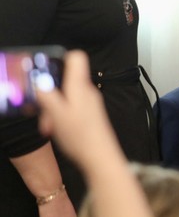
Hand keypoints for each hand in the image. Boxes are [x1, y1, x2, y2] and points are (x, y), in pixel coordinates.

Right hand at [37, 50, 118, 169]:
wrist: (100, 157)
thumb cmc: (80, 136)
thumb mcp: (56, 114)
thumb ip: (47, 94)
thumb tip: (39, 79)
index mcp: (80, 87)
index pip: (77, 58)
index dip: (61, 59)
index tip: (45, 71)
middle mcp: (87, 92)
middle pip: (65, 81)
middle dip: (49, 94)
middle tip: (41, 112)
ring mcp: (89, 103)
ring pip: (65, 97)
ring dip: (52, 110)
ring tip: (48, 128)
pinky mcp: (89, 115)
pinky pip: (70, 109)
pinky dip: (60, 117)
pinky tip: (56, 131)